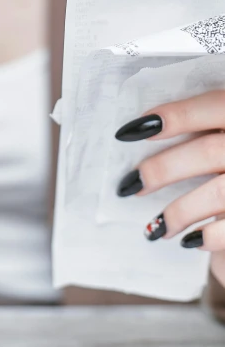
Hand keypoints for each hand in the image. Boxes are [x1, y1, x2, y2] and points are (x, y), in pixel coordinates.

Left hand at [115, 91, 224, 287]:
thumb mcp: (220, 138)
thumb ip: (198, 133)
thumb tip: (139, 133)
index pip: (215, 105)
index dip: (176, 115)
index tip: (131, 131)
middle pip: (209, 151)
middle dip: (163, 168)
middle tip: (131, 183)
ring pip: (218, 192)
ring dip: (180, 211)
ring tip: (156, 226)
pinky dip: (208, 236)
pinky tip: (189, 241)